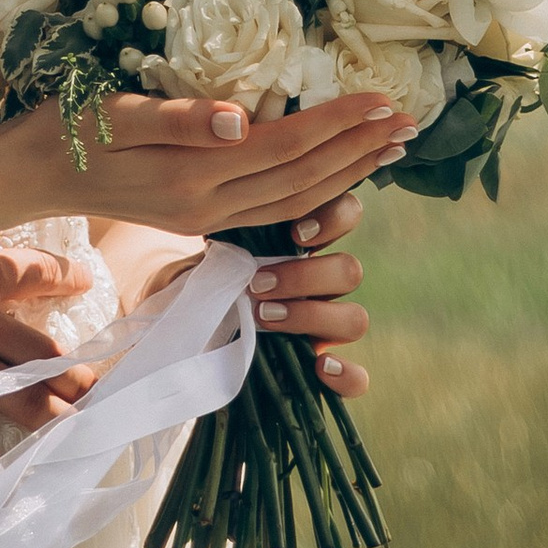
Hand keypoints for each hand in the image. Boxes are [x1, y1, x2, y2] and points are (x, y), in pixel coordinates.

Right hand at [5, 90, 410, 240]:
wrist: (29, 174)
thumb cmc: (68, 128)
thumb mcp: (116, 112)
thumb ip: (180, 117)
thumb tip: (244, 119)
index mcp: (198, 176)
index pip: (290, 147)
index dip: (341, 123)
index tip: (387, 100)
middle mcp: (211, 205)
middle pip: (305, 179)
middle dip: (361, 150)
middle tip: (410, 123)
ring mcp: (206, 217)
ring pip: (295, 200)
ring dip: (348, 173)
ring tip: (388, 148)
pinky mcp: (198, 217)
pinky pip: (273, 209)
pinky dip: (312, 191)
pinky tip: (329, 176)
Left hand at [107, 181, 370, 398]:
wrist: (189, 320)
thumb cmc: (206, 266)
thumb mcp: (218, 233)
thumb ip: (238, 213)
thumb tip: (231, 169)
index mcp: (308, 237)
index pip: (347, 214)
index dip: (334, 222)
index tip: (296, 233)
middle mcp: (324, 278)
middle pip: (350, 271)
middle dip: (305, 277)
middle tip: (258, 282)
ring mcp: (326, 323)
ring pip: (355, 318)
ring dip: (311, 317)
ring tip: (264, 317)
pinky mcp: (322, 364)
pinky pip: (359, 377)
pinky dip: (347, 375)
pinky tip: (320, 368)